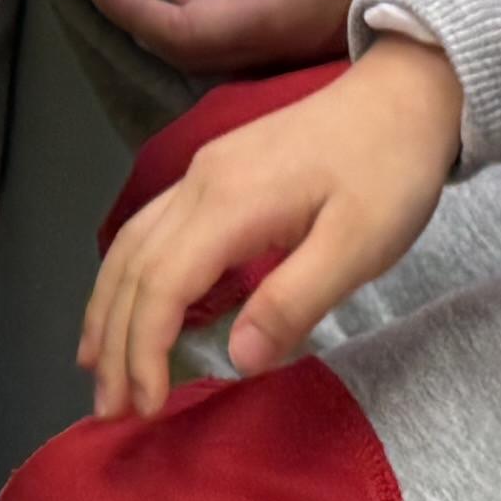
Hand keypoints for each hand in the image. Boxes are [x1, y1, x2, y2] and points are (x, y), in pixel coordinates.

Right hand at [82, 35, 462, 421]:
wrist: (405, 93)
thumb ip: (294, 302)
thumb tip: (236, 361)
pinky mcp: (217, 173)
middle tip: (108, 408)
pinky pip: (150, 229)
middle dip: (113, 341)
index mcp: (229, 203)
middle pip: (134, 268)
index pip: (162, 286)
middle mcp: (200, 184)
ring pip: (131, 244)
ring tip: (95, 364)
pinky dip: (129, 275)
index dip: (145, 351)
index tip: (147, 408)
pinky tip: (132, 302)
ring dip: (109, 307)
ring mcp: (204, 173)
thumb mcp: (359, 245)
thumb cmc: (388, 170)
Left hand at [88, 0, 371, 80]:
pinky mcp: (306, 31)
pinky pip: (243, 34)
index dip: (140, 17)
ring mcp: (292, 42)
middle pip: (194, 50)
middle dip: (151, 20)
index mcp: (267, 19)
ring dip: (182, 13)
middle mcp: (274, 42)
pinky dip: (213, 10)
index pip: (183, 34)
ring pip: (220, 44)